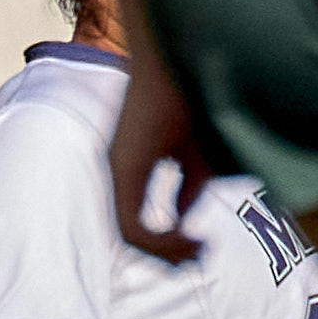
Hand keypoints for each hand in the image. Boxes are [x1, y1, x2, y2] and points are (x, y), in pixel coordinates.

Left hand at [109, 60, 216, 264]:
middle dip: (167, 253)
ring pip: (130, 234)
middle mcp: (117, 172)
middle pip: (132, 235)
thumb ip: (190, 186)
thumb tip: (186, 218)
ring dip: (165, 249)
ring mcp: (118, 171)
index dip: (166, 242)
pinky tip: (187, 231)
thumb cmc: (188, 99)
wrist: (177, 60)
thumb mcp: (196, 153)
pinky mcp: (125, 169)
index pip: (137, 222)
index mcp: (129, 167)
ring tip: (198, 250)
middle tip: (199, 258)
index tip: (199, 243)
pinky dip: (159, 237)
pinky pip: (132, 224)